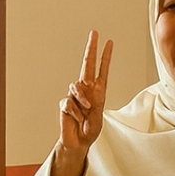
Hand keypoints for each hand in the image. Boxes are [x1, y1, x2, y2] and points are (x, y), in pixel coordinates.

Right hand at [52, 30, 112, 175]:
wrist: (79, 142)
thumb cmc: (90, 130)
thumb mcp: (98, 117)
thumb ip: (94, 103)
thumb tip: (85, 94)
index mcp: (98, 91)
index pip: (102, 70)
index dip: (105, 56)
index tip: (109, 42)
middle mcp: (86, 90)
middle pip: (87, 64)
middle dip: (91, 48)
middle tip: (94, 33)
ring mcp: (75, 95)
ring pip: (76, 86)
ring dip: (82, 99)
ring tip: (86, 111)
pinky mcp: (65, 103)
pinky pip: (69, 102)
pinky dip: (74, 111)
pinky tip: (76, 118)